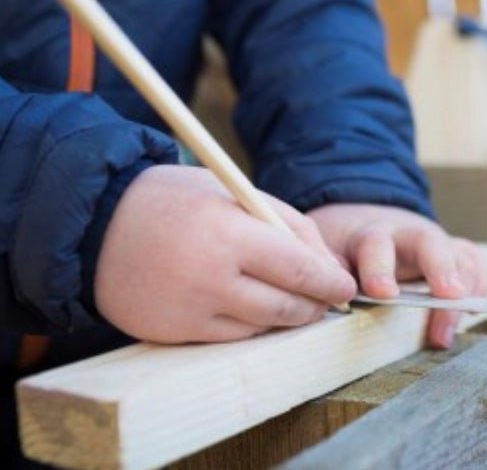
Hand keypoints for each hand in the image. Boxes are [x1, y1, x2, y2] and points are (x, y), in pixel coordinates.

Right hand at [94, 165, 355, 342]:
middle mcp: (209, 278)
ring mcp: (189, 310)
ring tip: (295, 303)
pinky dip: (252, 325)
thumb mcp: (234, 193)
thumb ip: (286, 224)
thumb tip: (328, 267)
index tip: (346, 287)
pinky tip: (255, 309)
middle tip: (327, 300)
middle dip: (315, 306)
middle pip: (285, 305)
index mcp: (227, 233)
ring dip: (287, 317)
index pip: (299, 269)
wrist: (96, 226)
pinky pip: (230, 337)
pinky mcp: (173, 333)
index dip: (330, 283)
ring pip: (262, 326)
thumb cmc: (175, 201)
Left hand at [307, 204, 486, 348]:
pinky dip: (479, 285)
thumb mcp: (324, 254)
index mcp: (370, 236)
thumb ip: (327, 271)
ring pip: (459, 254)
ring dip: (465, 287)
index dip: (380, 269)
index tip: (383, 293)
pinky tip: (472, 313)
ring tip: (454, 326)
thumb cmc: (341, 248)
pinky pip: (474, 262)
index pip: (377, 247)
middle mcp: (407, 235)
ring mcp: (434, 243)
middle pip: (430, 242)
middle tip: (450, 296)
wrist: (361, 221)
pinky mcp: (452, 254)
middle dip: (441, 268)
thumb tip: (325, 297)